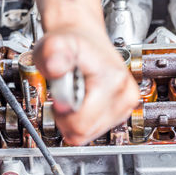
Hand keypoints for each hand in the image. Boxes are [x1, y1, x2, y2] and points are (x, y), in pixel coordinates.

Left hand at [33, 0, 139, 144]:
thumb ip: (51, 54)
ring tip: (74, 94)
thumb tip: (55, 68)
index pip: (80, 125)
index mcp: (111, 81)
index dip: (61, 114)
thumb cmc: (69, 43)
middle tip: (65, 93)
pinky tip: (81, 100)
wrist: (84, 40)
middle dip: (66, 117)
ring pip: (88, 134)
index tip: (60, 94)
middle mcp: (124, 96)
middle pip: (83, 133)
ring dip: (73, 118)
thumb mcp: (53, 44)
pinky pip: (92, 131)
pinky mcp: (121, 111)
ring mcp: (125, 105)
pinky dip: (81, 119)